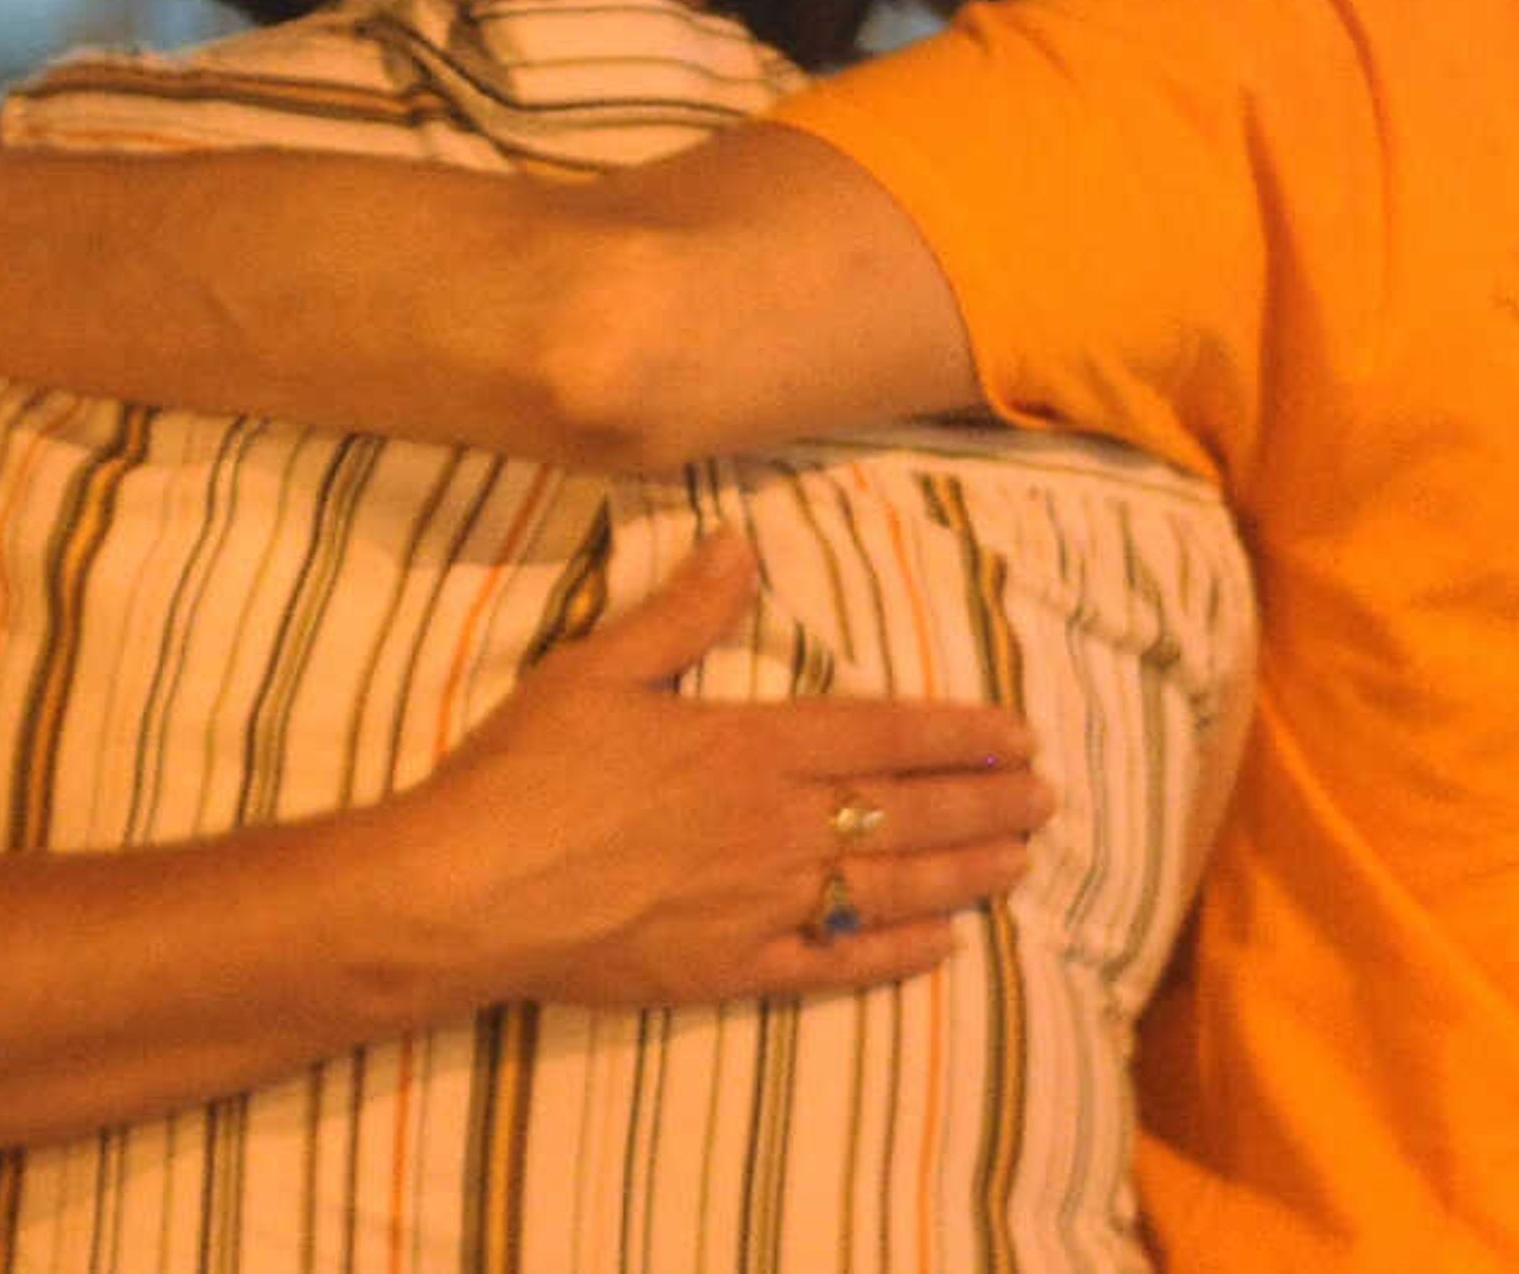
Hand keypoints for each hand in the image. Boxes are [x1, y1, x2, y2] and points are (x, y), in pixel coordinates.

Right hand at [391, 528, 1048, 1008]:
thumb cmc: (524, 774)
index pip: (882, 735)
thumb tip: (743, 545)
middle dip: (986, 804)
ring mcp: (760, 907)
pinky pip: (835, 966)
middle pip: (905, 814)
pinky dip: (895, 957)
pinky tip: (941, 948)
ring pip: (889, 889)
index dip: (959, 735)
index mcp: (748, 747)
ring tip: (1020, 864)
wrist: (468, 895)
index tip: (1021, 735)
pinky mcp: (730, 972)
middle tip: (1050, 800)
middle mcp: (774, 828)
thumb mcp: (597, 670)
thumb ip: (682, 613)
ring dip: (964, 874)